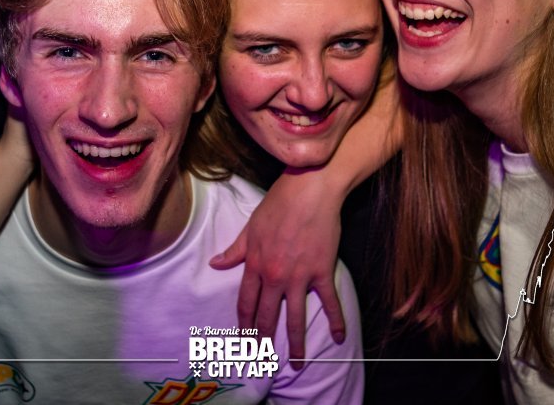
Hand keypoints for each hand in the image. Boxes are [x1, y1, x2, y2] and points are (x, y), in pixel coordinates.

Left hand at [210, 168, 345, 365]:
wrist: (309, 190)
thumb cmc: (278, 204)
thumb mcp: (250, 227)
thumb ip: (234, 251)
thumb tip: (215, 264)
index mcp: (255, 265)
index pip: (246, 304)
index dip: (244, 324)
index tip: (243, 340)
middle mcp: (275, 276)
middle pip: (267, 316)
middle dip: (263, 341)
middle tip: (263, 360)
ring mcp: (299, 277)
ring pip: (295, 318)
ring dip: (296, 344)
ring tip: (297, 364)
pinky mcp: (322, 272)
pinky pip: (329, 302)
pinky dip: (335, 322)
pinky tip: (338, 338)